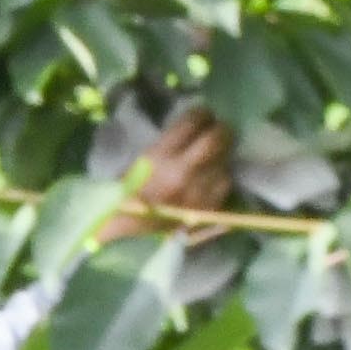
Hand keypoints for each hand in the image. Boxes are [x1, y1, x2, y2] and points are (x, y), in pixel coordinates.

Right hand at [107, 109, 235, 240]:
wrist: (126, 236)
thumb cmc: (127, 195)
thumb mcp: (141, 161)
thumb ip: (168, 144)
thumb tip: (190, 129)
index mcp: (160, 156)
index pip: (192, 123)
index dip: (201, 113)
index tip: (202, 113)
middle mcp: (184, 171)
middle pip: (216, 139)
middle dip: (221, 129)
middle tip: (218, 127)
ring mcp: (200, 191)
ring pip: (224, 162)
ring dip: (222, 155)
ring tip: (216, 153)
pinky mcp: (208, 208)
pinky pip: (224, 184)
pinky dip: (220, 177)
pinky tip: (212, 176)